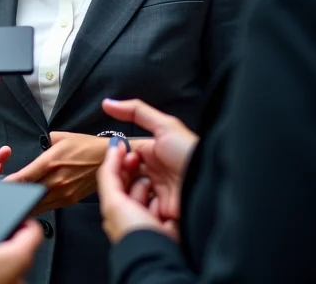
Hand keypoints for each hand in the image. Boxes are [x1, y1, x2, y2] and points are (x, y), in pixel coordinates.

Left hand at [3, 132, 103, 213]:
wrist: (108, 158)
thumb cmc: (87, 146)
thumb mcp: (62, 137)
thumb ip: (45, 142)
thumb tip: (37, 145)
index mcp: (51, 161)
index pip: (24, 177)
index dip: (9, 184)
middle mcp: (56, 179)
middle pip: (28, 193)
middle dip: (14, 195)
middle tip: (1, 197)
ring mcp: (64, 191)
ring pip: (37, 203)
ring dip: (24, 204)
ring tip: (12, 203)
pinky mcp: (70, 200)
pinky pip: (49, 206)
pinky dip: (38, 206)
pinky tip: (30, 205)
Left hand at [97, 140, 178, 243]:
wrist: (157, 252)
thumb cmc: (132, 232)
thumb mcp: (113, 200)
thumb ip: (109, 174)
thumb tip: (112, 148)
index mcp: (117, 211)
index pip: (118, 181)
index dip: (121, 163)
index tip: (127, 148)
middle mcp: (133, 215)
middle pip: (138, 185)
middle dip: (140, 173)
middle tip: (142, 159)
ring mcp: (152, 219)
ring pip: (155, 192)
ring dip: (156, 186)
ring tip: (157, 182)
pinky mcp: (169, 222)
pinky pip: (169, 203)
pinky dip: (167, 199)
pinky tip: (167, 198)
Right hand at [101, 98, 197, 222]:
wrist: (209, 185)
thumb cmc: (188, 152)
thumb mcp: (165, 126)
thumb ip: (136, 112)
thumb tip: (106, 103)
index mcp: (156, 152)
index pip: (129, 155)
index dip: (120, 158)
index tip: (118, 160)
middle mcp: (157, 171)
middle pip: (129, 175)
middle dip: (123, 177)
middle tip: (124, 177)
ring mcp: (160, 192)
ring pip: (133, 193)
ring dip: (129, 193)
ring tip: (130, 192)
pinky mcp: (163, 211)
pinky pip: (143, 209)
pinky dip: (138, 207)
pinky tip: (137, 205)